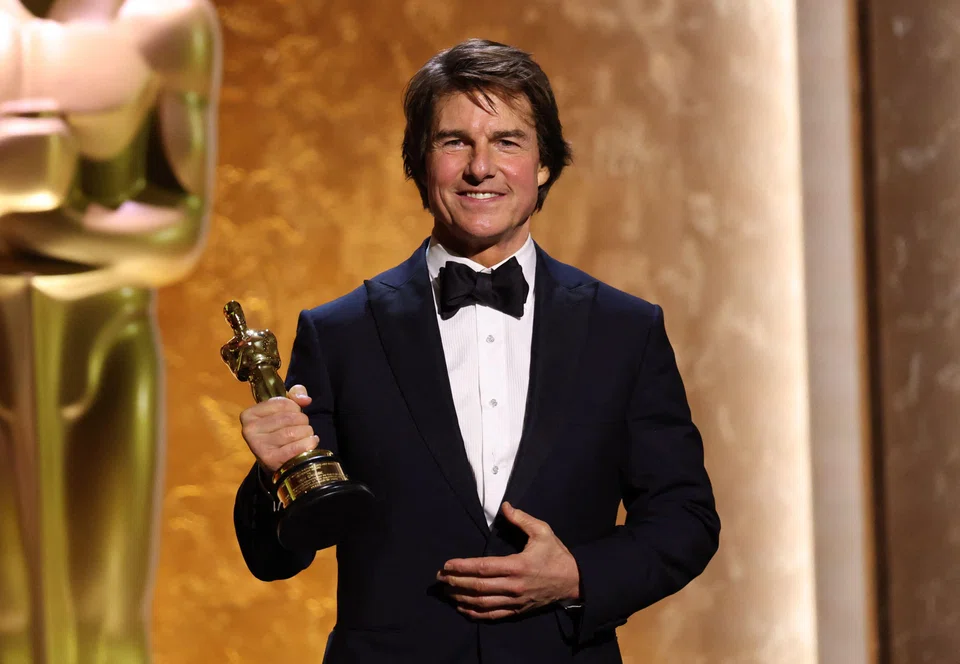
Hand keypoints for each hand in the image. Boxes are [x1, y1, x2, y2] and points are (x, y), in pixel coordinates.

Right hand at [239, 384, 317, 472]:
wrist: (276, 461)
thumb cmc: (279, 431)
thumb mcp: (283, 409)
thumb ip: (295, 395)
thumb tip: (305, 400)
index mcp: (249, 414)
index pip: (281, 403)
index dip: (295, 407)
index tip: (295, 414)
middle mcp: (249, 430)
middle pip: (288, 418)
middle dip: (302, 421)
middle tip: (303, 427)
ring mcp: (258, 446)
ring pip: (293, 433)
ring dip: (307, 432)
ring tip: (307, 435)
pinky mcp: (270, 460)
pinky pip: (296, 447)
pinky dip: (308, 443)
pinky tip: (311, 442)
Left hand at [437, 502, 580, 619]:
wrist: (574, 581)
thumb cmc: (556, 555)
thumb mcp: (543, 531)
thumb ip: (522, 519)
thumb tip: (504, 506)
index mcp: (517, 566)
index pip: (483, 567)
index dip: (462, 567)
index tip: (447, 564)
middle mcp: (513, 586)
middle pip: (477, 587)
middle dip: (455, 582)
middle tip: (440, 578)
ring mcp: (515, 601)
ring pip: (482, 603)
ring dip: (461, 598)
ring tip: (446, 592)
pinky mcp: (517, 610)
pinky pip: (492, 615)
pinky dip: (475, 613)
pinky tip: (463, 608)